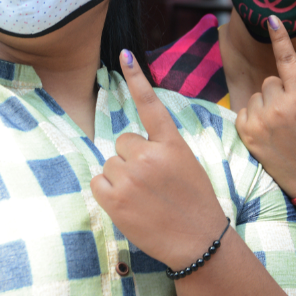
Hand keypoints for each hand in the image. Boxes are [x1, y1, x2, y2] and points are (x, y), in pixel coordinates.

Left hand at [90, 50, 227, 269]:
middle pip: (122, 142)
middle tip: (152, 182)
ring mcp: (130, 176)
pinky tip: (128, 204)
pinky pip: (98, 181)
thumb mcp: (185, 164)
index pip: (150, 104)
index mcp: (171, 143)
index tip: (124, 54)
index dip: (136, 77)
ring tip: (144, 197)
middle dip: (131, 159)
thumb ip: (159, 148)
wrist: (198, 241)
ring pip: (110, 163)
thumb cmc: (193, 202)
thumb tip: (127, 145)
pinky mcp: (114, 198)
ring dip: (120, 177)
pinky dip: (108, 192)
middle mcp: (149, 155)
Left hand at [235, 15, 295, 197]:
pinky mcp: (246, 132)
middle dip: (279, 92)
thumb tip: (287, 77)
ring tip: (280, 127)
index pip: (288, 60)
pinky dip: (255, 117)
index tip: (271, 18)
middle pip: (270, 81)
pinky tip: (268, 133)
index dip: (280, 38)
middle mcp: (278, 107)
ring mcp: (260, 120)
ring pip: (257, 95)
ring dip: (266, 105)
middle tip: (291, 114)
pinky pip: (246, 109)